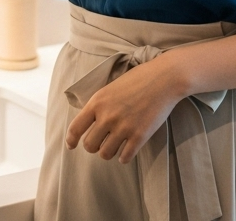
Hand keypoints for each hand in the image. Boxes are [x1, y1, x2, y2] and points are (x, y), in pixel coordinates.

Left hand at [65, 54, 182, 164]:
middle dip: (93, 146)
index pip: (75, 127)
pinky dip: (124, 157)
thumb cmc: (138, 79)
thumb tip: (89, 123)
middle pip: (89, 146)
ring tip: (114, 145)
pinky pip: (124, 157)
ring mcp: (123, 127)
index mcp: (97, 102)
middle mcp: (107, 116)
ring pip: (105, 154)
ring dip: (108, 152)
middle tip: (101, 141)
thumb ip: (99, 105)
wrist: (164, 78)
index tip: (71, 146)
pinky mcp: (139, 136)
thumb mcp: (111, 88)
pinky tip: (126, 150)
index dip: (71, 140)